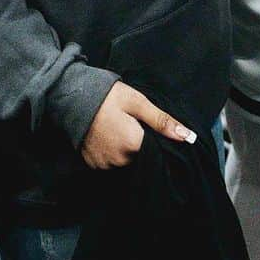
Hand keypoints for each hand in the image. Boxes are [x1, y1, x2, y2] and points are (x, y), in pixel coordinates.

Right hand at [81, 82, 195, 168]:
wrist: (71, 95)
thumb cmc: (107, 95)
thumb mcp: (137, 102)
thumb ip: (162, 121)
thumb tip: (188, 137)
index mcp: (134, 145)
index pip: (156, 151)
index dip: (155, 139)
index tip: (148, 128)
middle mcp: (120, 160)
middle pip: (140, 157)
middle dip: (139, 144)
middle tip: (130, 124)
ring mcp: (104, 164)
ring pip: (125, 162)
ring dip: (125, 150)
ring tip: (118, 129)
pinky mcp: (92, 164)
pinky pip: (109, 164)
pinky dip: (111, 153)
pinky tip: (107, 136)